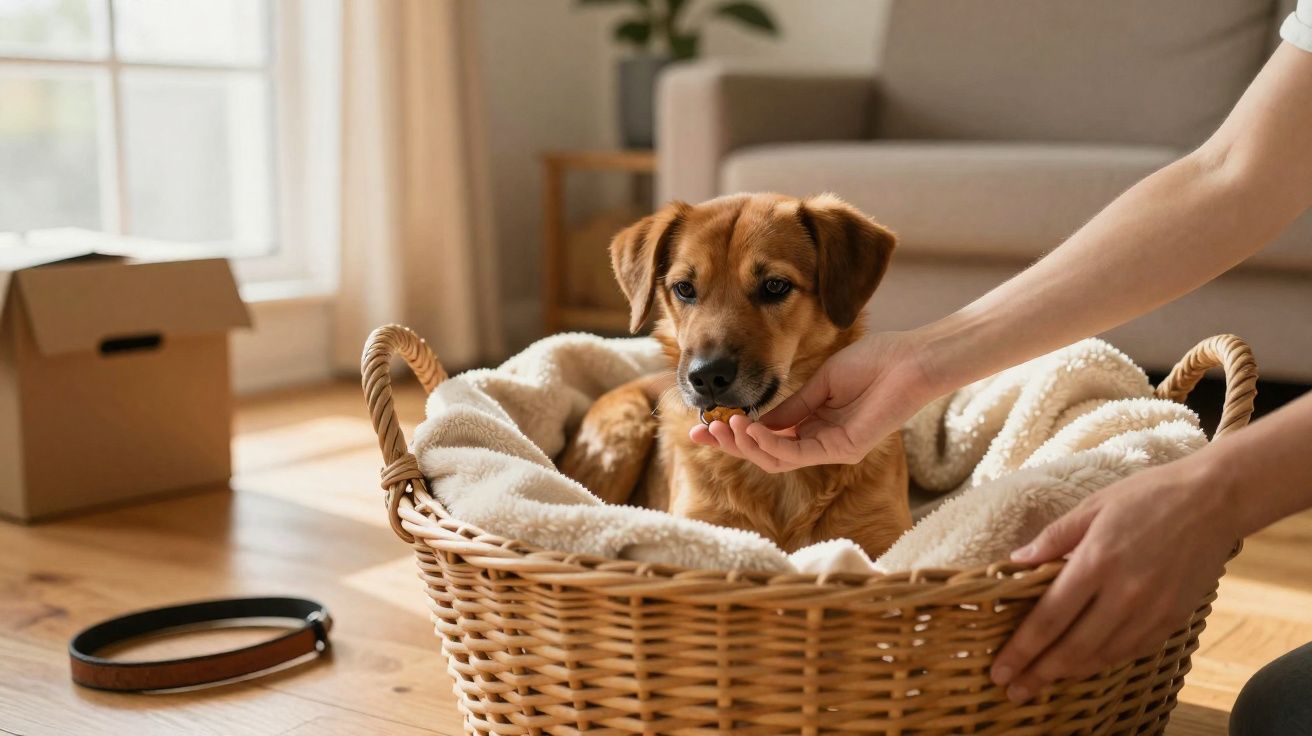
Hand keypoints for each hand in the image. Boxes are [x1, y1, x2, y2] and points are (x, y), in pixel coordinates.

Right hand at [688, 330, 937, 471]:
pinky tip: (748, 427)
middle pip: (765, 453)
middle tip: (699, 434)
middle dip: (730, 444)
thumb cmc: (874, 362)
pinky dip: (768, 443)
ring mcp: (832, 450)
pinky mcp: (843, 451)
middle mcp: (820, 442)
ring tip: (721, 427)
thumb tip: (754, 421)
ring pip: (776, 459)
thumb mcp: (819, 382)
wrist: (910, 360)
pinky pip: (796, 455)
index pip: (767, 437)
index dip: (733, 432)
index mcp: (814, 424)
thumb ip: (790, 406)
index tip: (703, 423)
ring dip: (744, 445)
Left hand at [989, 454, 1238, 701]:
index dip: (1021, 649)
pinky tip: (1083, 666)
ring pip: (1102, 656)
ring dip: (1068, 673)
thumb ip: (1052, 538)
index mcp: (1097, 563)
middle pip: (1072, 648)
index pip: (1049, 618)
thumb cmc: (1148, 496)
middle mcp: (1124, 594)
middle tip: (1012, 690)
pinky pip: (1131, 651)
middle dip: (1038, 673)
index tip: (999, 668)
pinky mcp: (1173, 619)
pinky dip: (1103, 662)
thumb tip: (1015, 562)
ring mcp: (1152, 611)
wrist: (1214, 500)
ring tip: (1040, 682)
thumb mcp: (1092, 506)